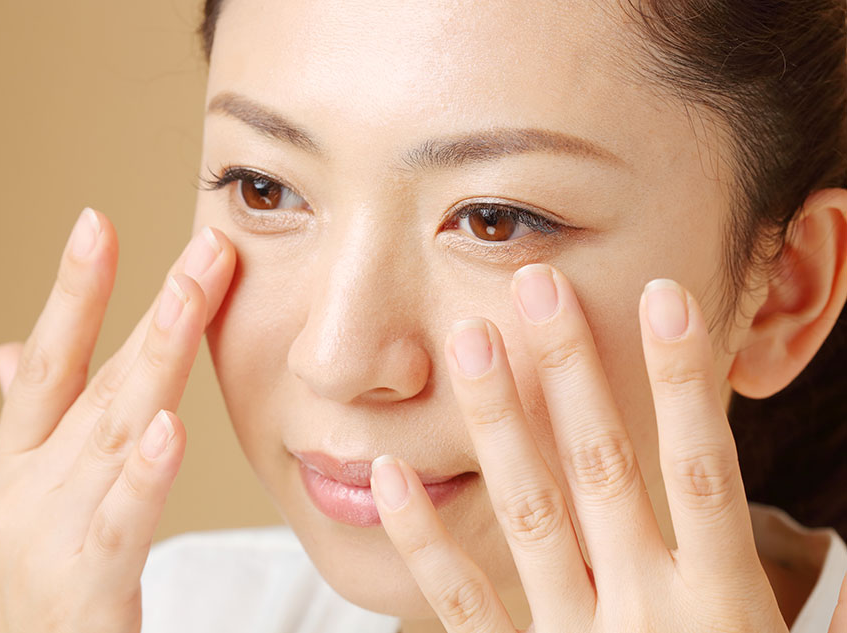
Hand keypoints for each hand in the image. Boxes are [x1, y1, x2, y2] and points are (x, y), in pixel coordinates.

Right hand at [0, 208, 235, 632]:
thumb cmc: (26, 589)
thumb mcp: (16, 500)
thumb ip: (26, 423)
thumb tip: (8, 349)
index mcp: (13, 462)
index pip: (48, 362)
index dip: (72, 291)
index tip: (98, 222)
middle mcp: (24, 487)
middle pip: (100, 383)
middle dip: (155, 309)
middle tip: (206, 246)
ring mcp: (45, 533)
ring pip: (115, 432)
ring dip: (157, 357)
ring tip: (194, 293)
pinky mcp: (80, 587)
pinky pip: (119, 522)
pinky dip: (144, 474)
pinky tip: (170, 427)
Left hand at [370, 264, 790, 631]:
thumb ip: (793, 598)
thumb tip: (812, 551)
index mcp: (725, 609)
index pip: (704, 471)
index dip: (683, 383)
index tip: (664, 297)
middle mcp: (649, 616)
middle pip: (605, 473)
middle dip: (573, 376)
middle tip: (539, 288)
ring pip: (532, 518)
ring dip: (500, 426)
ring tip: (473, 344)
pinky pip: (466, 605)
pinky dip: (425, 542)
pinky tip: (386, 477)